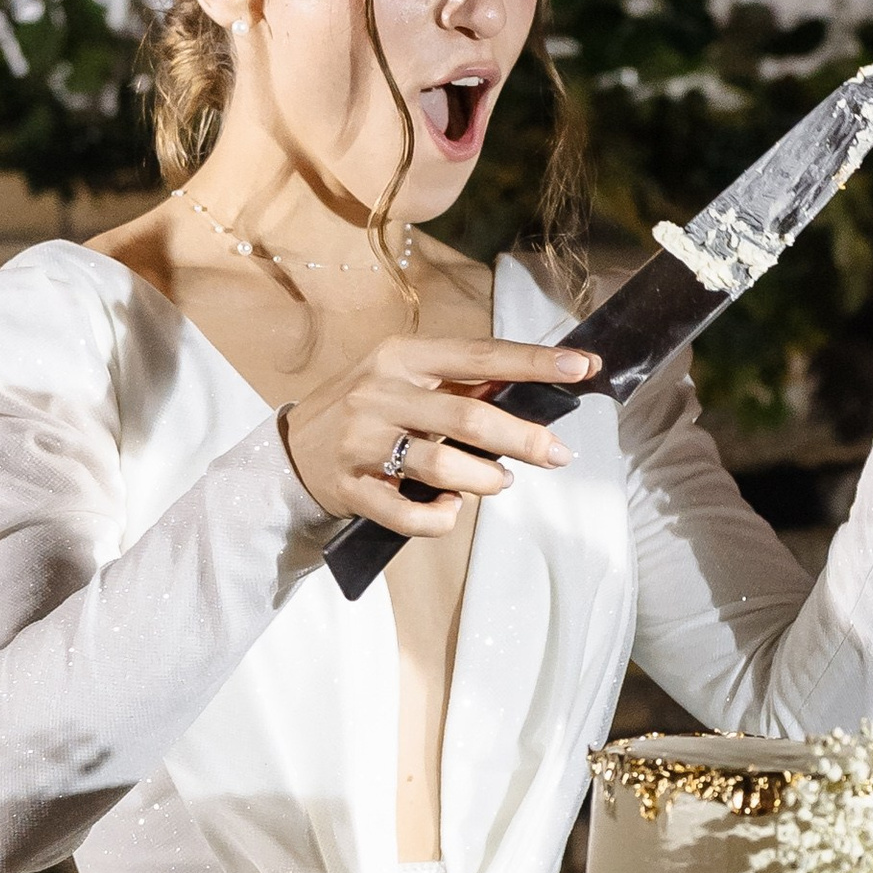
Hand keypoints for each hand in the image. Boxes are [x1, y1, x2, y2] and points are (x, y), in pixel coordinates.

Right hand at [280, 331, 599, 534]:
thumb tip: (530, 393)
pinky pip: (409, 514)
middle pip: (469, 418)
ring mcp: (362, 442)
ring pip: (443, 467)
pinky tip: (450, 509)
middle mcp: (380, 393)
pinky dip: (441, 518)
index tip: (582, 368)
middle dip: (525, 439)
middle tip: (557, 454)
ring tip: (498, 482)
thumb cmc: (367, 414)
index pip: (479, 355)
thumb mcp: (404, 381)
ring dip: (485, 481)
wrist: (291, 453)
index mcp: (401, 356)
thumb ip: (458, 386)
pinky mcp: (351, 489)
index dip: (534, 362)